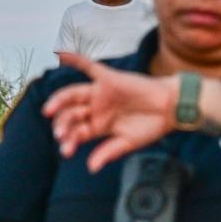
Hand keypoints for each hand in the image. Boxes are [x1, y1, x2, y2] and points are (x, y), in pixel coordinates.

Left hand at [43, 52, 175, 172]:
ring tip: (48, 110)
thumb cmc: (151, 126)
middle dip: (63, 124)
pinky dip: (75, 59)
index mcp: (97, 126)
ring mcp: (100, 93)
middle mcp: (95, 109)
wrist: (171, 109)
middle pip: (71, 114)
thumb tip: (91, 168)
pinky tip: (60, 53)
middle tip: (59, 134)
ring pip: (73, 94)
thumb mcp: (127, 142)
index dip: (69, 141)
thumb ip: (108, 152)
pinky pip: (89, 66)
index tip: (66, 151)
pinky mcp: (109, 78)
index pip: (77, 133)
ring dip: (59, 101)